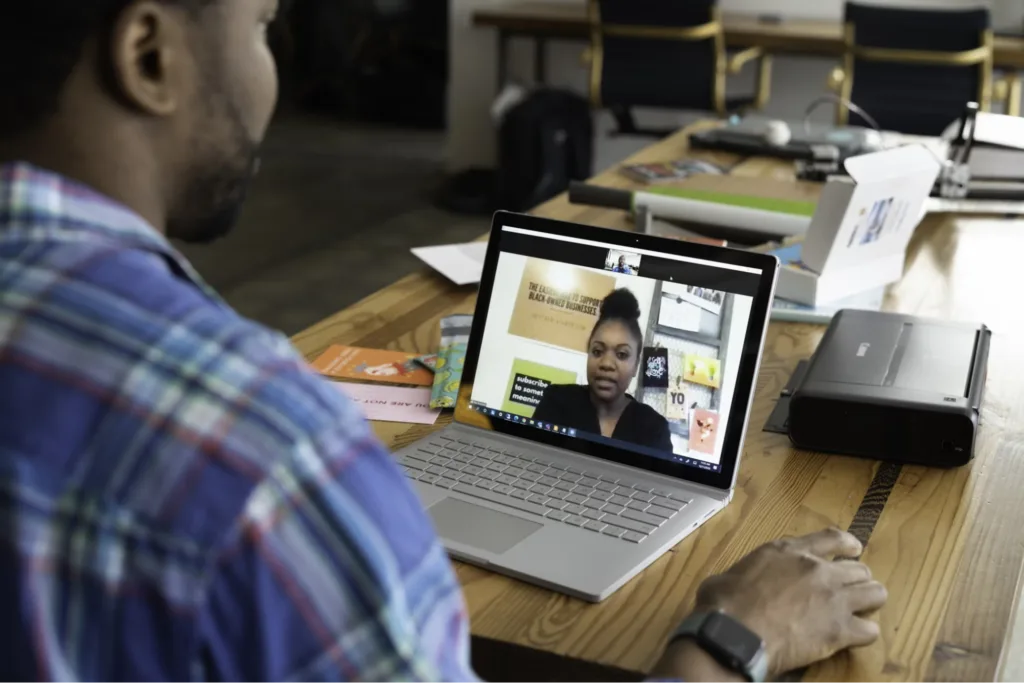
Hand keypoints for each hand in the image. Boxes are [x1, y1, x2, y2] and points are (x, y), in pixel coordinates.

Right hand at [693, 528, 886, 674]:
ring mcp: (833, 599)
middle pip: (859, 568)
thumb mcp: (734, 572)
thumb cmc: (724, 602)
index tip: (854, 550)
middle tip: (848, 591)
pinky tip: (853, 637)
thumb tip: (741, 583)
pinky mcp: (839, 630)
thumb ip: (751, 572)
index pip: (832, 538)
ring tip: (859, 612)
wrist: (734, 632)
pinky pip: (870, 630)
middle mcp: (817, 569)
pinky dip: (864, 633)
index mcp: (790, 551)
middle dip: (856, 579)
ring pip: (875, 593)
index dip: (848, 544)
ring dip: (868, 602)